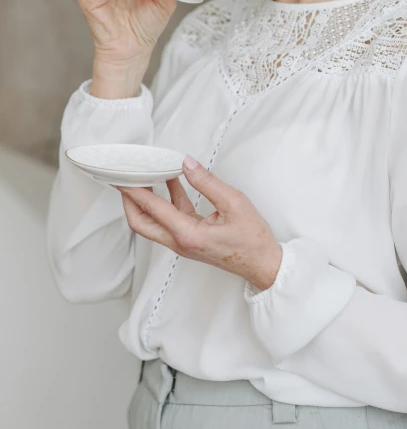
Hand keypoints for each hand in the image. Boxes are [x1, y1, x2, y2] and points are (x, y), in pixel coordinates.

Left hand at [115, 156, 282, 290]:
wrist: (262, 264)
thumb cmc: (252, 239)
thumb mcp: (234, 203)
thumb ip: (207, 182)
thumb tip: (187, 164)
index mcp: (187, 234)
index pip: (152, 209)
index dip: (134, 190)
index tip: (121, 177)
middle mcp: (180, 242)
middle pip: (141, 222)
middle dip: (129, 200)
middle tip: (125, 177)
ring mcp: (183, 243)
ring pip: (153, 221)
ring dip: (147, 199)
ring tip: (146, 174)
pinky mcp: (189, 240)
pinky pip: (171, 219)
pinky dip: (167, 200)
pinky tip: (173, 181)